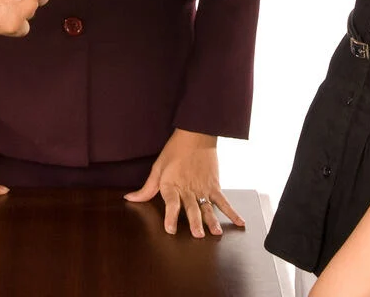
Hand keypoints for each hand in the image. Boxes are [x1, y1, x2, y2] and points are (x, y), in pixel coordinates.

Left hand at [126, 128, 244, 237]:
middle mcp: (188, 189)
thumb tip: (129, 199)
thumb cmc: (174, 151)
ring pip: (208, 207)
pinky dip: (232, 212)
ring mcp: (203, 188)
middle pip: (191, 207)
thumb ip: (147, 188)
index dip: (170, 216)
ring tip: (215, 233)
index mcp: (172, 185)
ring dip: (212, 220)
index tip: (170, 229)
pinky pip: (224, 201)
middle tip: (198, 235)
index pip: (171, 203)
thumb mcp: (158, 168)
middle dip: (195, 222)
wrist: (195, 135)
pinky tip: (239, 223)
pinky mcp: (214, 186)